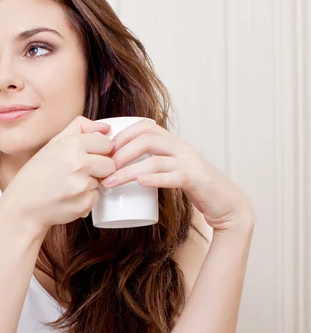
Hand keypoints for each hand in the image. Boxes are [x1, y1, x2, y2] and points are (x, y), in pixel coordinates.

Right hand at [2, 116, 116, 236]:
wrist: (24, 206)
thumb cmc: (38, 174)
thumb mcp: (53, 144)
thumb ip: (79, 128)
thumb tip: (107, 128)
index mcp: (71, 145)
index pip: (107, 144)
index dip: (100, 152)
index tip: (88, 157)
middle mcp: (78, 163)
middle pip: (110, 164)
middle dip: (100, 169)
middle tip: (80, 173)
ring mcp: (82, 185)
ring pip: (103, 181)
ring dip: (91, 184)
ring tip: (70, 186)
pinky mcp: (84, 203)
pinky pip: (96, 197)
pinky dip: (85, 198)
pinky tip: (69, 197)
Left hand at [101, 119, 254, 231]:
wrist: (228, 205)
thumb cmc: (196, 189)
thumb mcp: (172, 170)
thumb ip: (154, 164)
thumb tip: (121, 167)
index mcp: (173, 144)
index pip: (144, 127)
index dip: (121, 135)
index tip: (104, 152)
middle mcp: (181, 148)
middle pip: (146, 138)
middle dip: (120, 152)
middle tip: (103, 169)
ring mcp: (190, 163)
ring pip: (154, 160)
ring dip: (127, 171)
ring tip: (109, 183)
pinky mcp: (198, 181)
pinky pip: (175, 176)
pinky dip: (156, 179)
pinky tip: (141, 183)